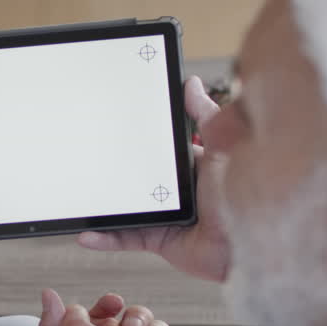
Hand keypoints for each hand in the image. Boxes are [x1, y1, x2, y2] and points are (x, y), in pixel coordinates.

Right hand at [77, 76, 230, 281]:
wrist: (247, 238)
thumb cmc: (243, 191)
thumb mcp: (220, 144)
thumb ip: (204, 115)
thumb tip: (190, 85)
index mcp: (190, 167)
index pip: (158, 152)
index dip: (137, 144)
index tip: (112, 133)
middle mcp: (177, 193)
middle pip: (137, 180)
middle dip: (112, 174)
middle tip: (87, 162)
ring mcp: (167, 217)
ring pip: (127, 210)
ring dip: (103, 208)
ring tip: (80, 201)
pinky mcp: (160, 240)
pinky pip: (127, 238)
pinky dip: (106, 238)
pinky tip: (86, 233)